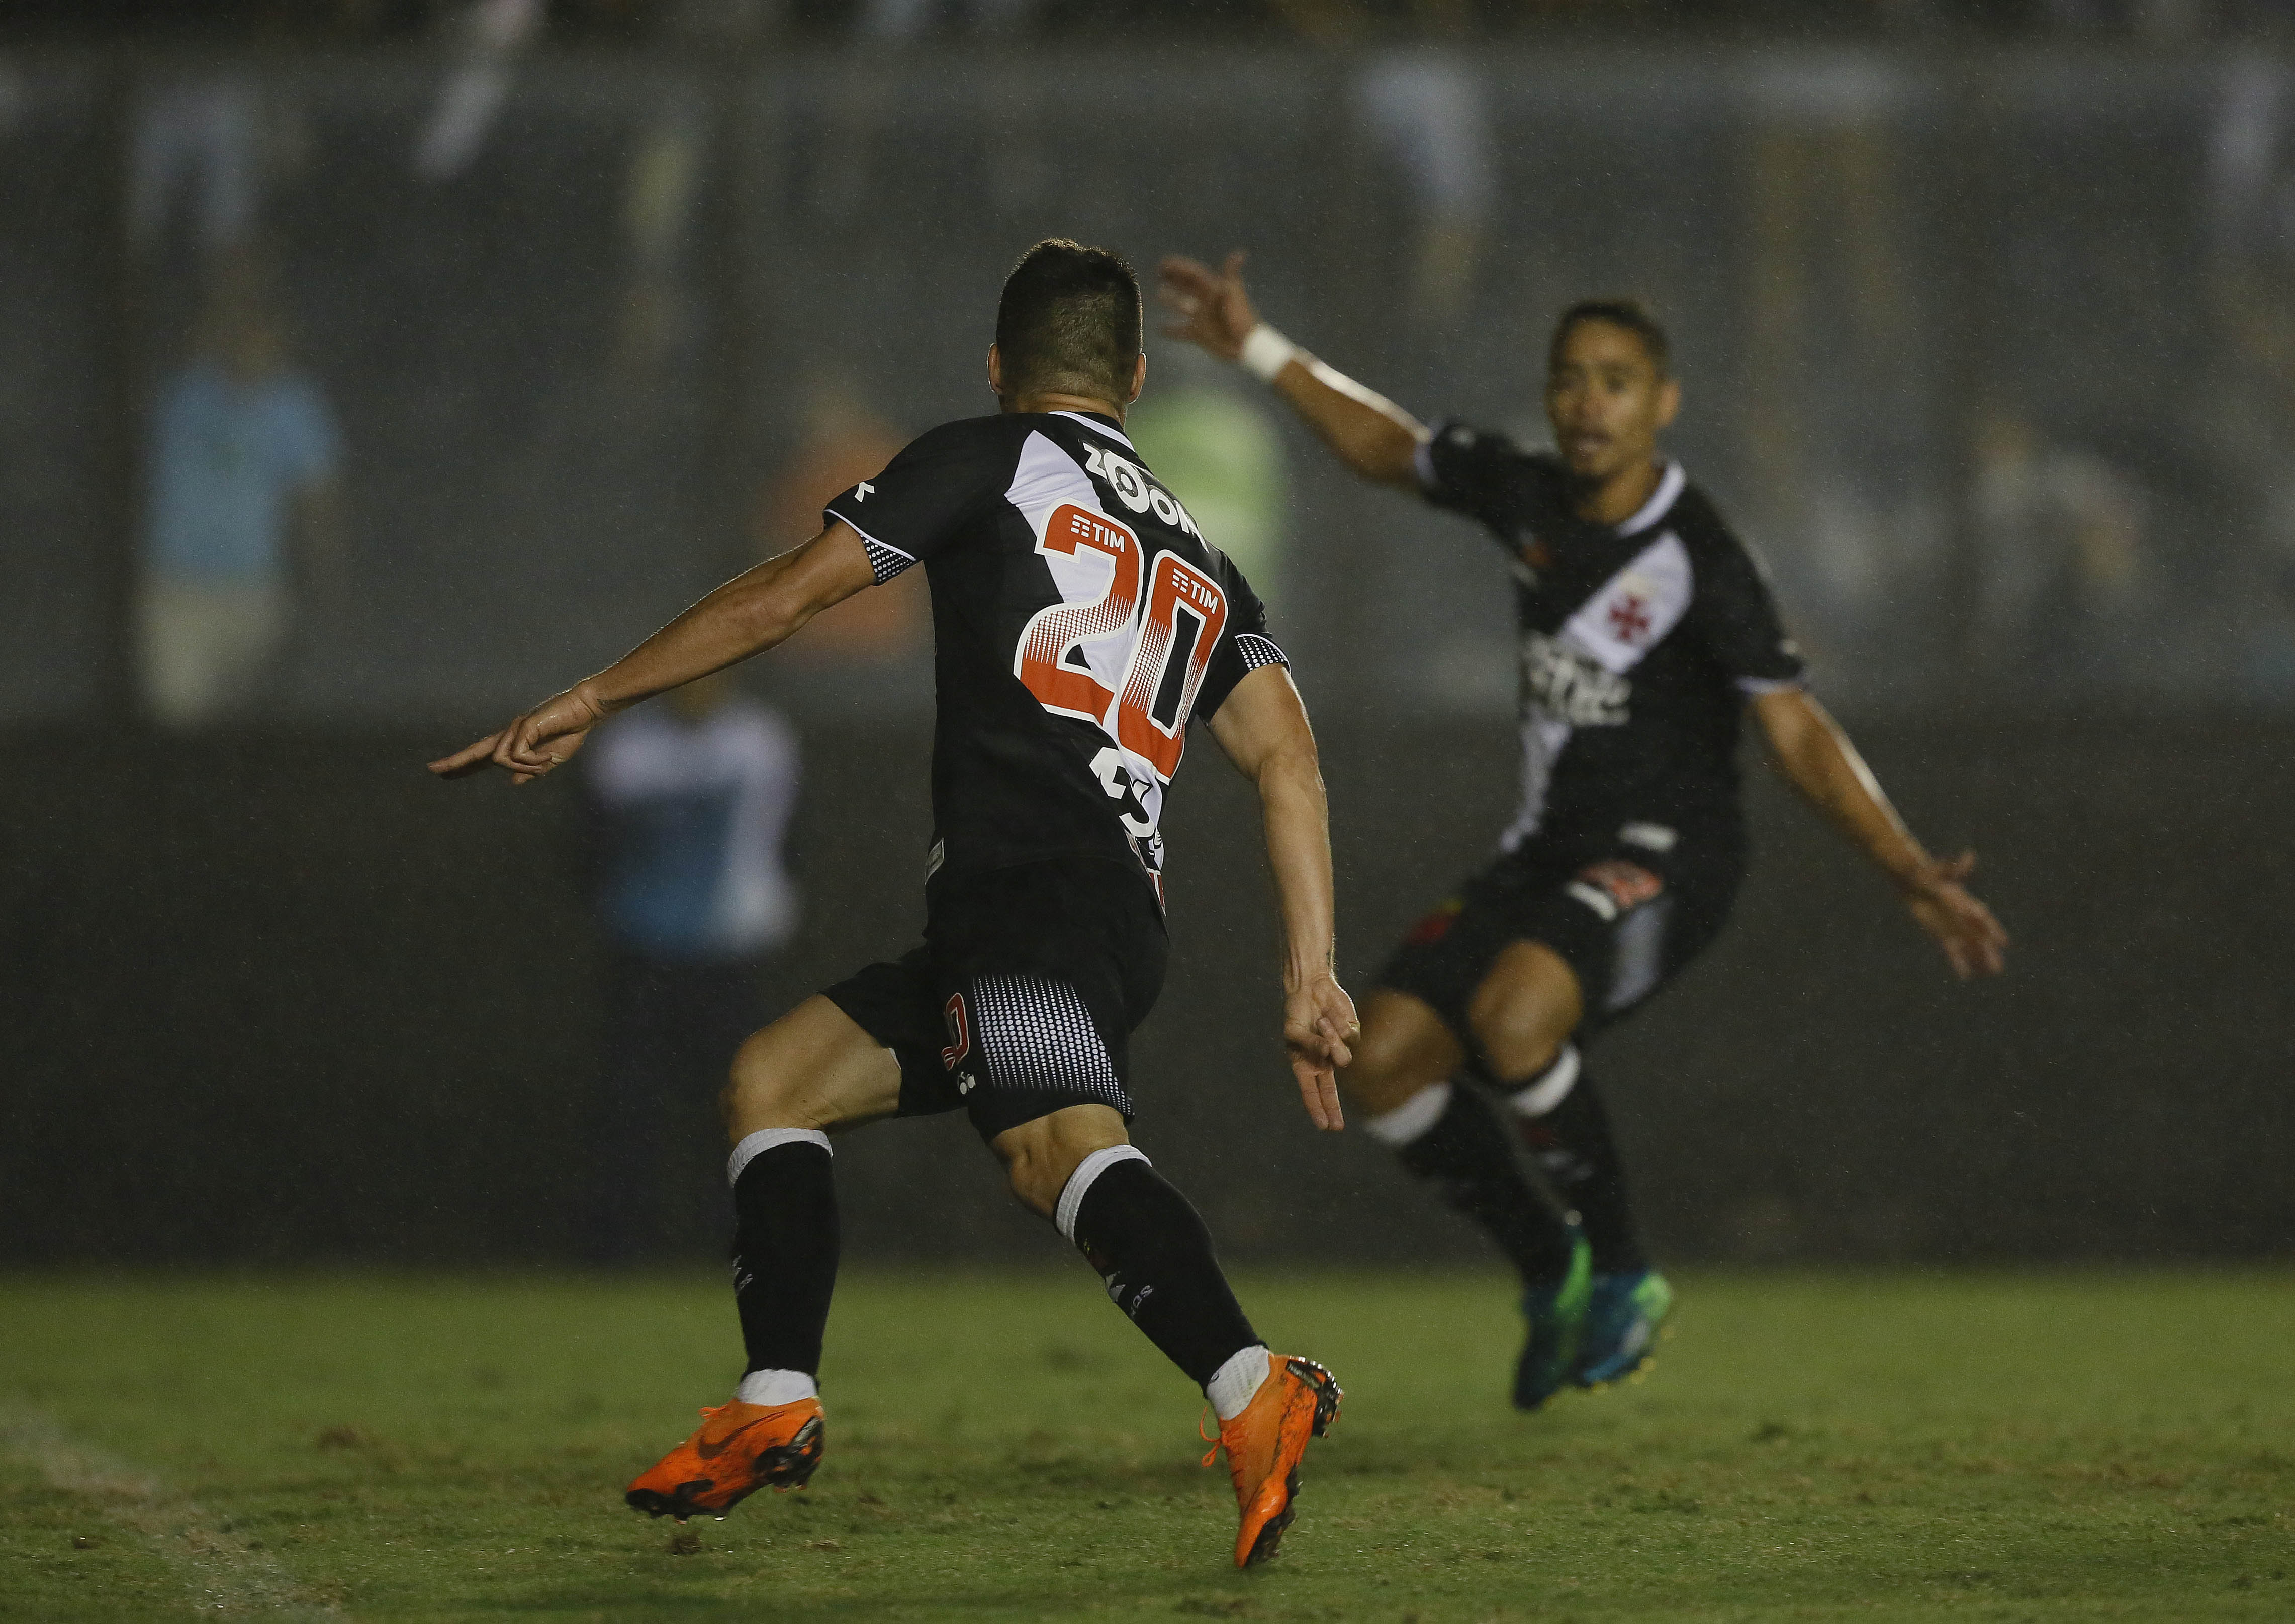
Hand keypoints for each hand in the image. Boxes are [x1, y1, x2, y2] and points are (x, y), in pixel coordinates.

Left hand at [427, 682, 607, 785]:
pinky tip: (547, 758)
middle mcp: (509, 735)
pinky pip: (517, 755)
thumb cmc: (569, 732)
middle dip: (455, 761)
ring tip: (547, 761)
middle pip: (477, 750)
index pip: (484, 755)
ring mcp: (514, 730)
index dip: (464, 763)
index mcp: (515, 742)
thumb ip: (532, 771)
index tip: (442, 770)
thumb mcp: (550, 761)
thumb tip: (514, 782)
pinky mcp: (522, 727)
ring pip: (501, 760)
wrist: (584, 713)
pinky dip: (533, 761)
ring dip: (527, 766)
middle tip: (433, 769)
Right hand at [1157, 251, 1259, 362]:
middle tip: (1158, 274)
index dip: (1179, 268)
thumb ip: (1230, 274)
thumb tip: (1240, 253)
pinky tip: (1159, 329)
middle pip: (1187, 287)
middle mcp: (1205, 302)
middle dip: (1174, 280)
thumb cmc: (1240, 316)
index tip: (1163, 264)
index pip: (1193, 275)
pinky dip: (1170, 330)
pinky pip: (1181, 332)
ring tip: (1158, 294)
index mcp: (1213, 289)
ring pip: (1182, 306)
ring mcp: (1201, 318)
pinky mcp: (1199, 334)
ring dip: (1171, 300)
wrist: (1244, 344)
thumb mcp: (1233, 292)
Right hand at [1283, 970, 1359, 1132]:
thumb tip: (1328, 1053)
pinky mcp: (1352, 1035)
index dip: (1318, 1109)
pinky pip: (1349, 1036)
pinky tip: (1330, 1014)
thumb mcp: (1295, 1032)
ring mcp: (1338, 1049)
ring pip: (1343, 1057)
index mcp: (1305, 1065)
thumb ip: (1310, 1045)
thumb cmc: (1297, 1012)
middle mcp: (1323, 1061)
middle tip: (1337, 1126)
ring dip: (1331, 1037)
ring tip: (1321, 1021)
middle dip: (1333, 1107)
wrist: (1310, 988)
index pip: (1311, 1092)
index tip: (1323, 1125)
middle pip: (1330, 1091)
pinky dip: (1337, 1023)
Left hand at [1897, 850, 2007, 979]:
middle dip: (1988, 952)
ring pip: (1969, 946)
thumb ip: (1955, 868)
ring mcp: (1954, 927)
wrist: (1913, 882)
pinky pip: (1951, 950)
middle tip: (1998, 967)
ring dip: (1979, 959)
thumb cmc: (1928, 874)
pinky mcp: (1941, 934)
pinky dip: (1958, 962)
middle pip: (1978, 938)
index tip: (2004, 942)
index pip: (1983, 920)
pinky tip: (1965, 975)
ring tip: (1992, 972)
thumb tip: (1969, 856)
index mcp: (1966, 903)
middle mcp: (1963, 918)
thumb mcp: (1940, 871)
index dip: (1993, 930)